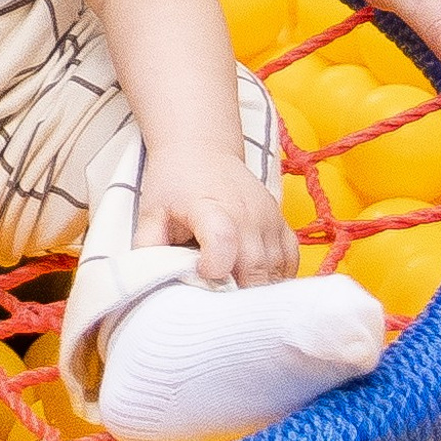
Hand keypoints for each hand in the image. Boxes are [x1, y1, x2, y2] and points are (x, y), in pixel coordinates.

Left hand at [136, 144, 294, 284]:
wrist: (201, 148)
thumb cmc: (174, 182)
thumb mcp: (151, 212)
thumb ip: (149, 247)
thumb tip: (150, 281)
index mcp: (209, 207)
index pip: (222, 240)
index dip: (214, 267)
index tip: (201, 273)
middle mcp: (246, 213)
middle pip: (253, 268)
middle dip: (235, 292)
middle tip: (215, 293)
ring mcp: (268, 218)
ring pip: (274, 271)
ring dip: (255, 288)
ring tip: (231, 285)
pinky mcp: (282, 222)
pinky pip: (291, 262)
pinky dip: (276, 277)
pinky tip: (253, 277)